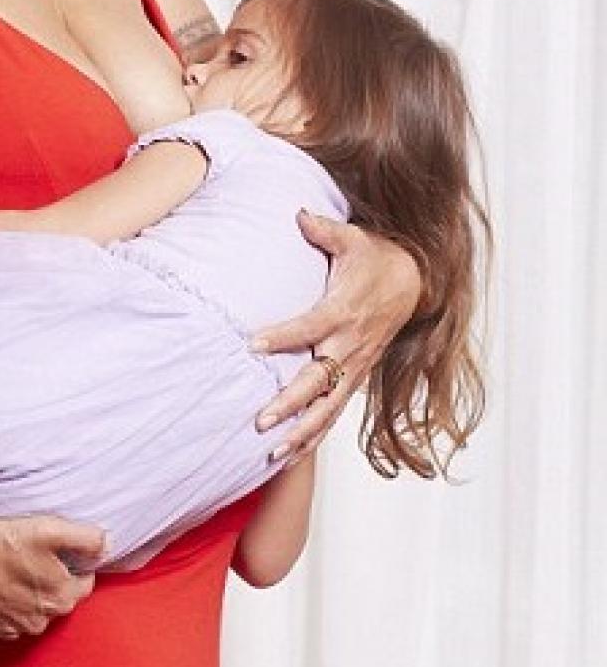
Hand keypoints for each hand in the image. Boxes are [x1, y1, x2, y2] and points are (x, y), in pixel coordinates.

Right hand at [0, 511, 105, 641]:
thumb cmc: (1, 540)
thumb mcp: (51, 529)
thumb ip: (86, 538)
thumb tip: (107, 543)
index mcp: (59, 598)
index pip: (85, 583)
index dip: (77, 562)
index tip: (63, 548)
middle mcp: (38, 621)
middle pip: (57, 598)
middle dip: (53, 578)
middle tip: (35, 552)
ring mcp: (10, 628)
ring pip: (30, 610)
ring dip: (27, 593)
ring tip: (12, 566)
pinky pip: (2, 618)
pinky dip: (2, 604)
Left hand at [250, 211, 419, 462]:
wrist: (413, 281)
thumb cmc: (375, 259)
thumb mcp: (353, 239)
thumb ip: (324, 230)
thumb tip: (299, 214)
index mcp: (343, 311)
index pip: (309, 328)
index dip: (282, 337)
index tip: (253, 344)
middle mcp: (350, 345)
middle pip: (318, 380)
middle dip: (289, 403)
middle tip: (259, 420)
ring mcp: (355, 365)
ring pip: (328, 406)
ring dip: (301, 431)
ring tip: (272, 452)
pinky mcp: (357, 375)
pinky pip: (335, 410)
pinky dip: (316, 433)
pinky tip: (292, 452)